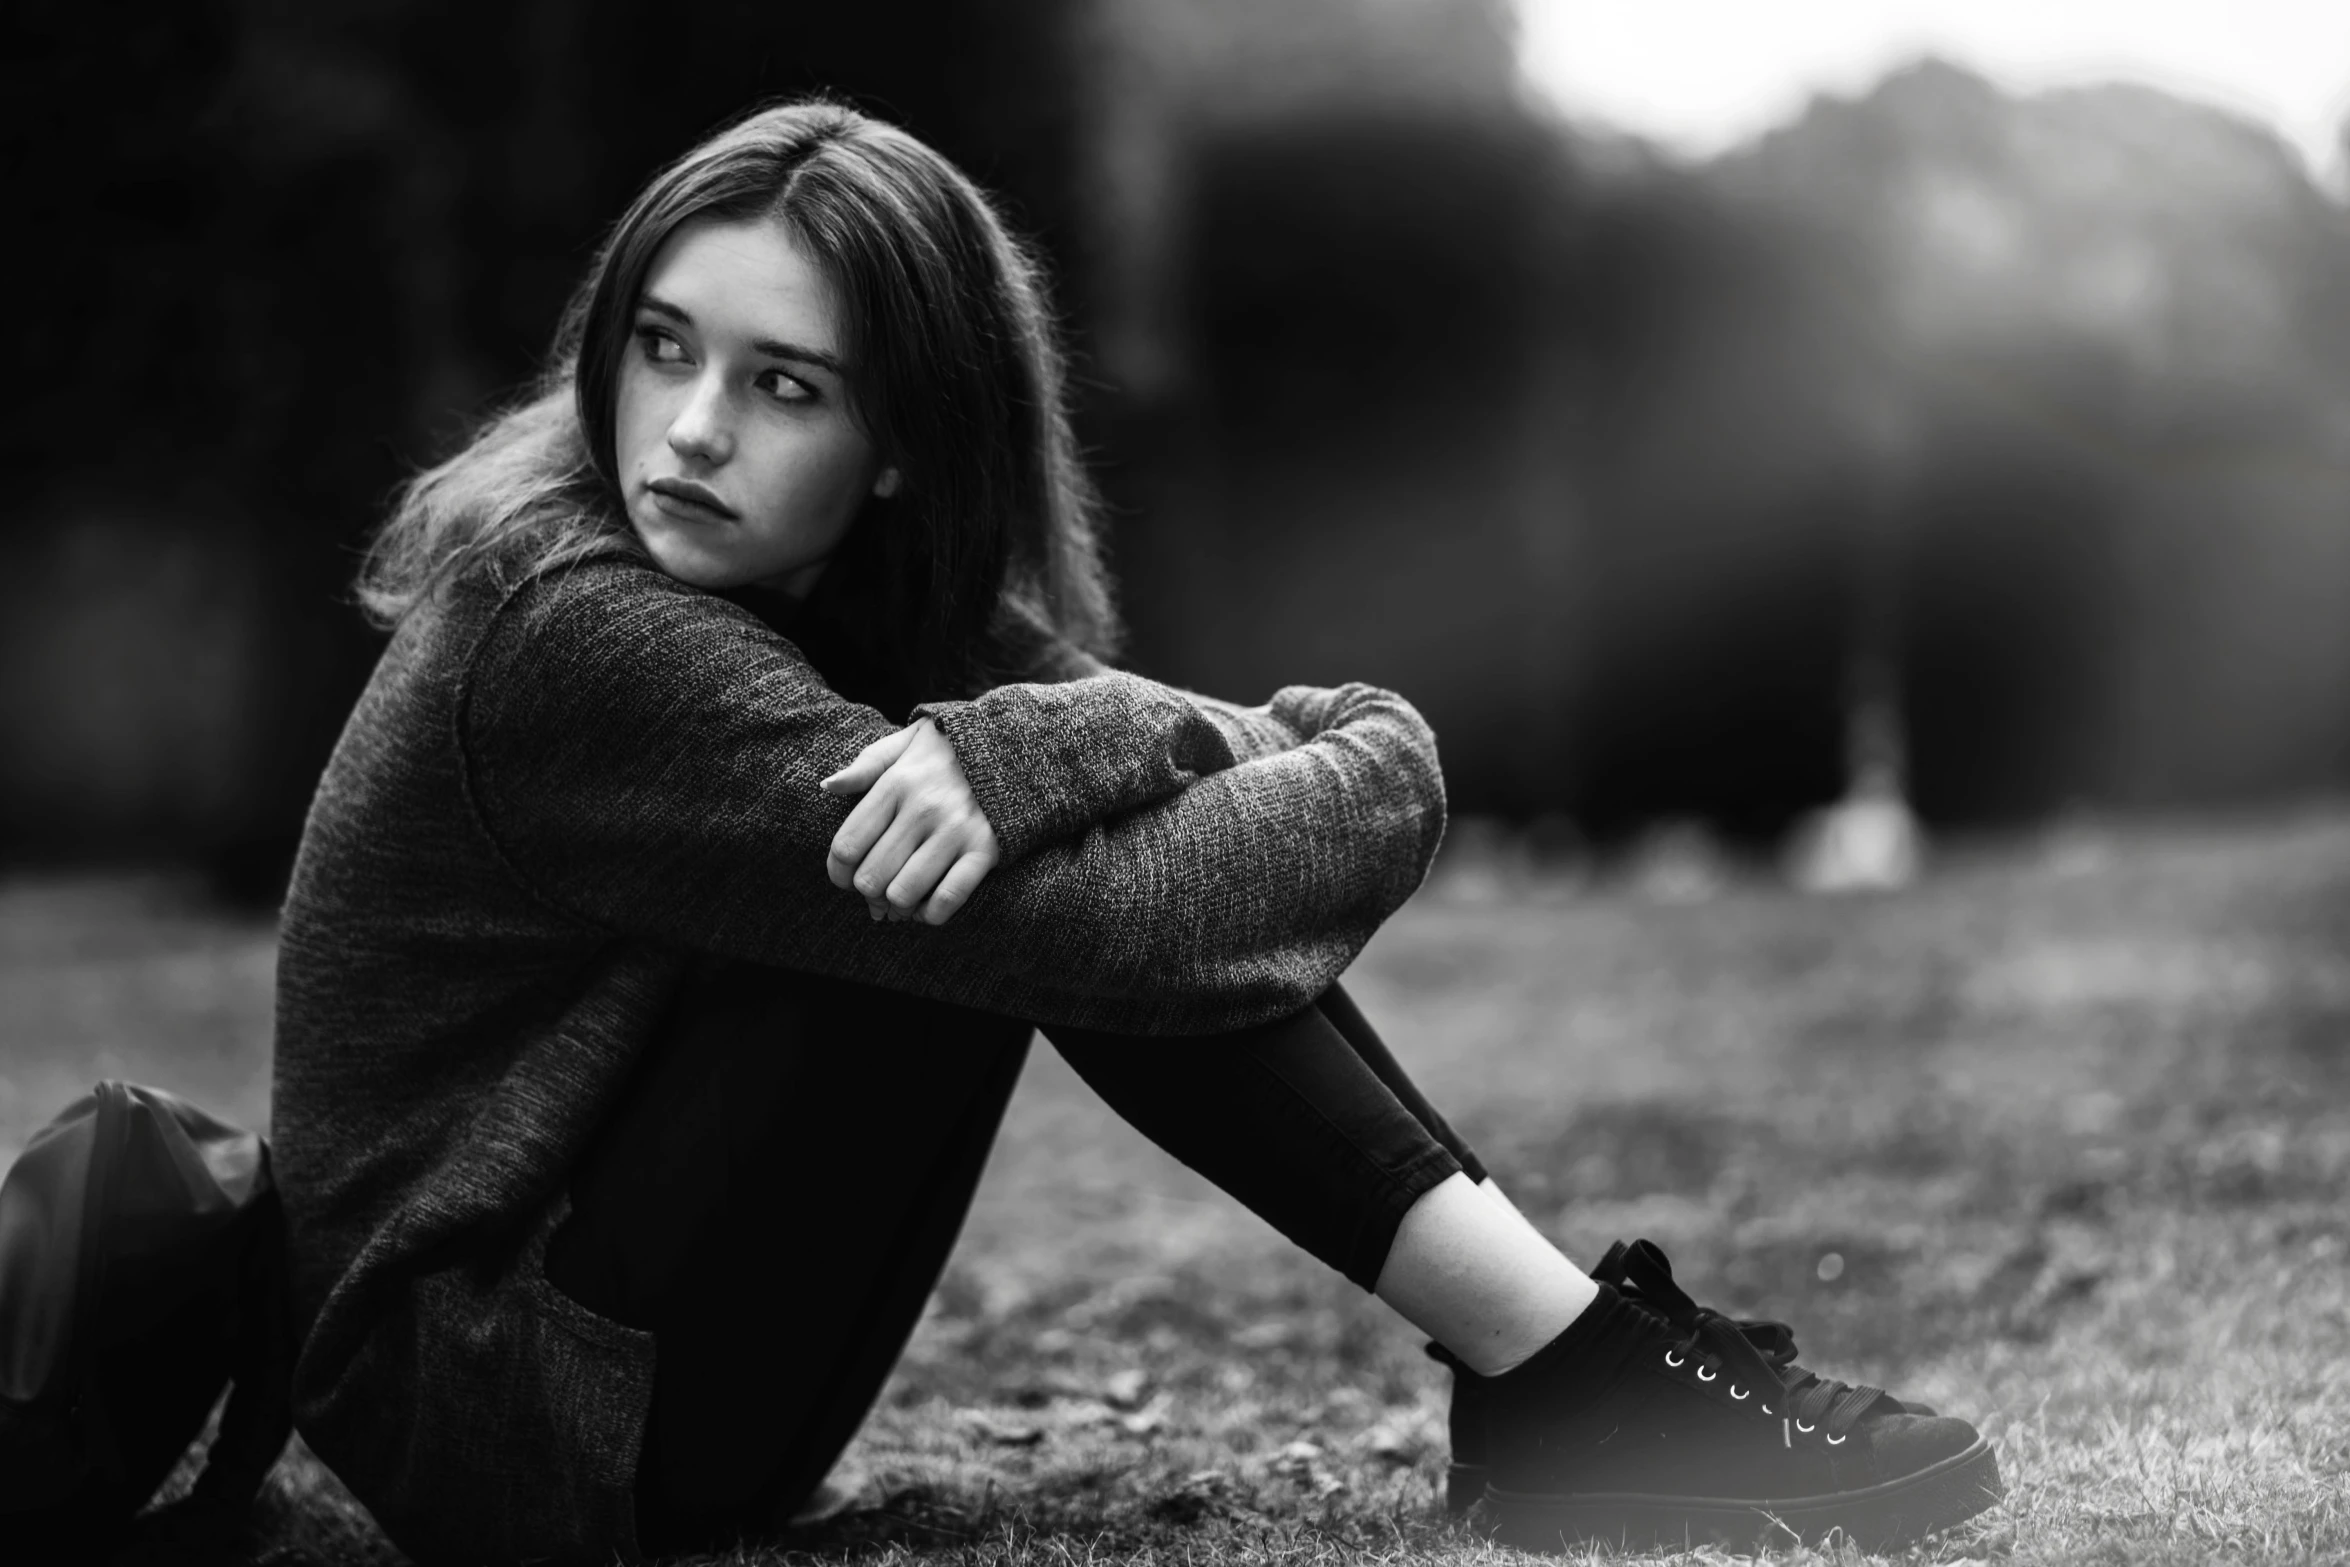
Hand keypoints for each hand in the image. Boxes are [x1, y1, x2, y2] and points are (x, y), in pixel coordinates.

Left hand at [819, 719, 1000, 924]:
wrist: (1014, 748)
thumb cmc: (950, 751)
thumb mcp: (905, 742)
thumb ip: (866, 764)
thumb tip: (827, 786)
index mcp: (896, 783)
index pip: (846, 846)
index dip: (837, 874)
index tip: (844, 878)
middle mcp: (923, 808)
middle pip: (870, 877)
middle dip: (866, 895)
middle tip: (874, 893)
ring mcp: (955, 831)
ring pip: (903, 894)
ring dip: (897, 907)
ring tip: (900, 901)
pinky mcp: (985, 850)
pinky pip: (948, 900)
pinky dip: (931, 914)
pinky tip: (927, 908)